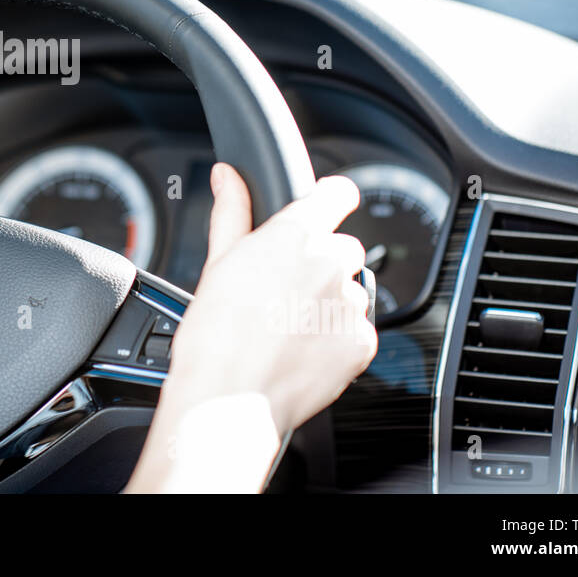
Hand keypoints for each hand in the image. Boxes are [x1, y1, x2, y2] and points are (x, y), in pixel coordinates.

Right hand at [127, 164, 375, 491]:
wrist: (230, 401)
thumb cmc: (215, 336)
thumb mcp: (217, 263)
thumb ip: (232, 211)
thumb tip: (227, 175)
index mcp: (295, 236)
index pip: (338, 193)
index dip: (328, 200)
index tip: (320, 210)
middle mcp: (331, 263)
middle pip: (342, 247)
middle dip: (320, 262)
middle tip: (282, 290)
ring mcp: (351, 305)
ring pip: (350, 290)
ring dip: (328, 302)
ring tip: (287, 327)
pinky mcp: (362, 342)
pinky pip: (355, 330)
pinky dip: (335, 338)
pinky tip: (301, 352)